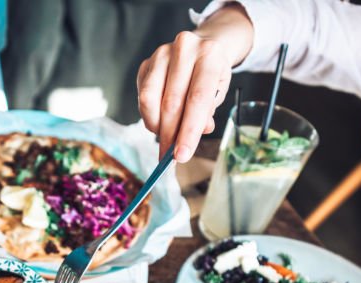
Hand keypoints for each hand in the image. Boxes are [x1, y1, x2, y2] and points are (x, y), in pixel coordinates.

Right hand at [137, 6, 253, 161]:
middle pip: (172, 102)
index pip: (197, 99)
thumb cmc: (210, 73)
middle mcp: (184, 49)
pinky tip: (159, 122)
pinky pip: (142, 97)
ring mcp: (161, 54)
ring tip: (164, 139)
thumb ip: (207, 112)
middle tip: (170, 157)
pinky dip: (149, 116)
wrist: (201, 47)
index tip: (182, 155)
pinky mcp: (146, 64)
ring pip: (150, 100)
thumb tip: (193, 135)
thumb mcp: (218, 90)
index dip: (189, 131)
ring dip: (156, 126)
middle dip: (170, 135)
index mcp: (209, 54)